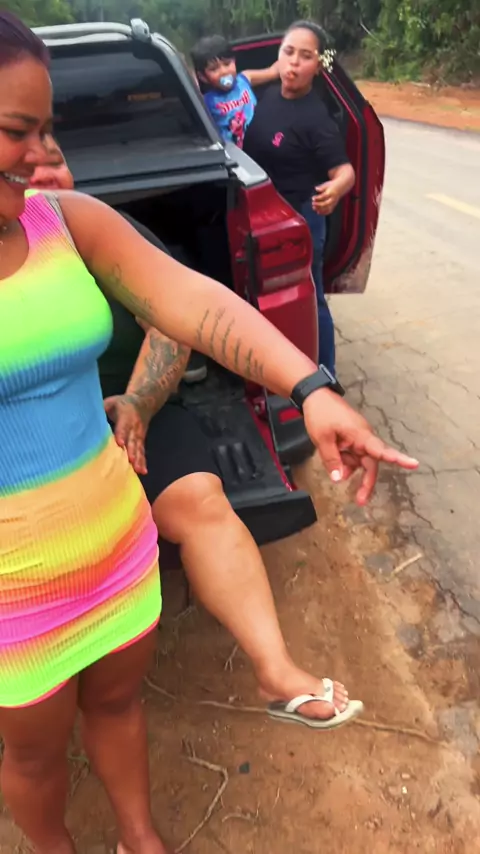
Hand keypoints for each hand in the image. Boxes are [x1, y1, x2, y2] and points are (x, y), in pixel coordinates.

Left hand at [104, 394, 148, 474]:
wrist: (143, 403)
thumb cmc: (122, 404)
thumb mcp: (111, 402)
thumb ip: (102, 409)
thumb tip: (87, 418)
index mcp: (126, 415)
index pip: (123, 426)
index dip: (122, 434)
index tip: (120, 443)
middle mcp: (134, 426)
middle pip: (133, 439)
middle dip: (131, 450)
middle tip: (130, 460)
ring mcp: (139, 435)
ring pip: (138, 447)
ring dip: (138, 459)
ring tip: (138, 470)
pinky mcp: (141, 441)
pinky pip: (142, 452)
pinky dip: (143, 462)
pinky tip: (142, 471)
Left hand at [302, 389, 418, 504]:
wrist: (315, 396)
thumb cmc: (321, 414)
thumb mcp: (322, 439)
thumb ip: (332, 460)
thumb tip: (339, 479)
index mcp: (360, 435)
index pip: (381, 450)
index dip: (398, 459)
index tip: (414, 464)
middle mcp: (363, 438)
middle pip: (371, 464)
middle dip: (366, 482)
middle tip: (360, 501)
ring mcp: (358, 439)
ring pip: (359, 461)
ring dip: (349, 468)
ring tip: (333, 465)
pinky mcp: (351, 440)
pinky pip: (352, 456)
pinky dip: (344, 462)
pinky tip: (334, 461)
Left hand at [312, 180, 341, 215]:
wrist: (341, 187)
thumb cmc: (332, 185)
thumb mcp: (327, 184)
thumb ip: (322, 187)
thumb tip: (316, 188)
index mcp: (331, 193)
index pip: (324, 196)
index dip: (318, 198)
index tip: (313, 198)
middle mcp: (333, 199)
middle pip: (325, 204)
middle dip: (318, 205)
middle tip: (313, 204)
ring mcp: (334, 203)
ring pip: (327, 209)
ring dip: (320, 209)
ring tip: (314, 208)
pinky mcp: (334, 206)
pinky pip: (329, 211)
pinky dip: (324, 213)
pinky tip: (318, 212)